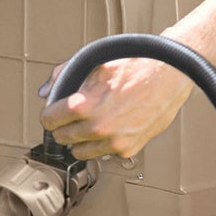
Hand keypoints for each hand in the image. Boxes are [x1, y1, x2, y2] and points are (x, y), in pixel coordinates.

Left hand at [39, 55, 194, 159]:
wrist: (169, 74)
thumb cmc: (135, 65)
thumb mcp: (94, 62)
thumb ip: (63, 75)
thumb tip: (45, 92)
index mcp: (84, 105)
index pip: (49, 121)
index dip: (49, 115)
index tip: (53, 113)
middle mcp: (97, 127)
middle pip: (62, 139)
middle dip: (63, 127)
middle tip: (72, 116)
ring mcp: (113, 141)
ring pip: (80, 152)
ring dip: (81, 139)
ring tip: (91, 122)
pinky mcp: (127, 149)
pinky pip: (103, 153)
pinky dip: (102, 143)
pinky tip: (110, 126)